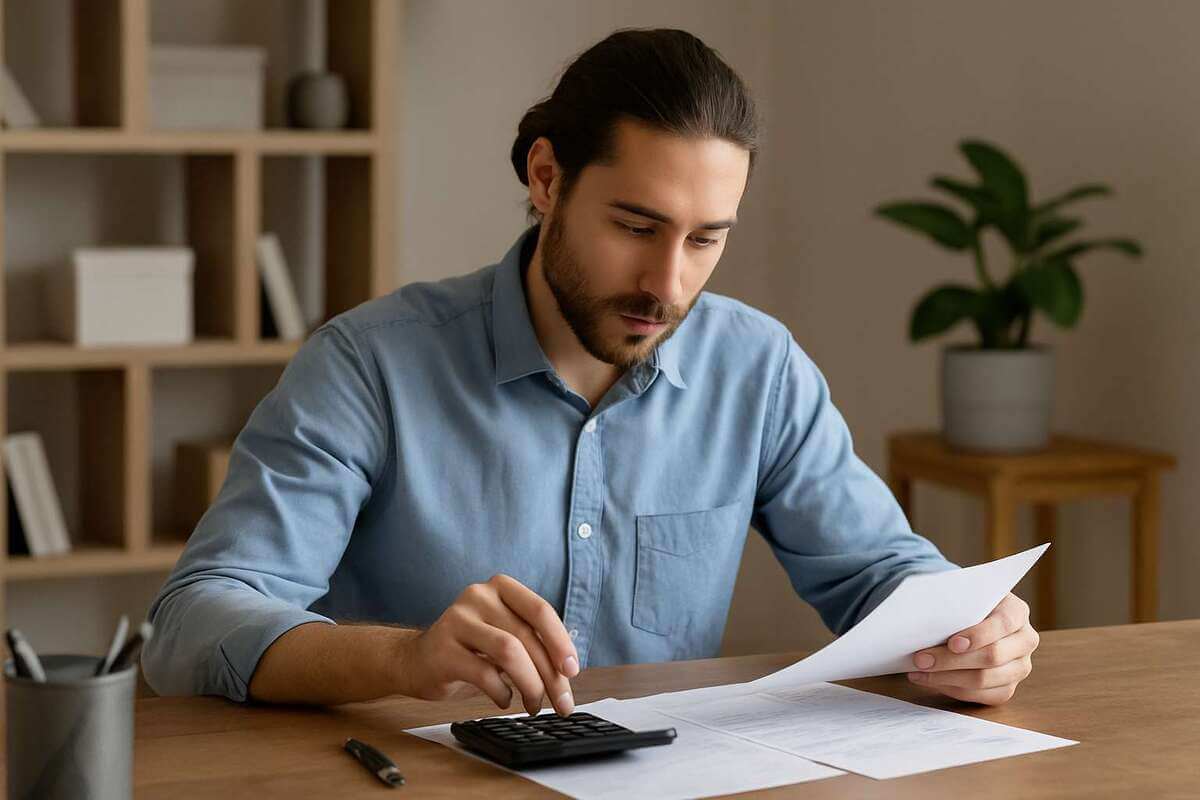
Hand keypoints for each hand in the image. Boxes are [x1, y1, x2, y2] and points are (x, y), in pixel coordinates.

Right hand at [396, 574, 579, 715]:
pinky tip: (504, 700)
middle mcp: (478, 596)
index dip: (561, 641)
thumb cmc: (470, 649)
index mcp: (500, 588)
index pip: (540, 610)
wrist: (416, 660)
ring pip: (508, 651)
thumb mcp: (504, 635)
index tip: (572, 670)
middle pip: (526, 636)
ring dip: (530, 685)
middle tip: (562, 703)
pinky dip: (502, 692)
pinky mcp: (442, 649)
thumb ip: (533, 644)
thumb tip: (568, 672)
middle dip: (550, 675)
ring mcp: (457, 620)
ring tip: (534, 705)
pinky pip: (484, 674)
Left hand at [907, 592, 1038, 704]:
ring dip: (947, 677)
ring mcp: (1019, 667)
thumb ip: (954, 601)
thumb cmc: (964, 604)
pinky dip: (952, 689)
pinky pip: (981, 695)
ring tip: (919, 671)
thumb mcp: (963, 595)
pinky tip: (930, 680)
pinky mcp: (1008, 687)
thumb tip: (927, 613)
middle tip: (921, 659)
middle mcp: (1024, 640)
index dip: (978, 635)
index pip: (1003, 624)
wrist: (969, 616)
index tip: (952, 643)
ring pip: (984, 680)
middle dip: (951, 660)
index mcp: (1017, 612)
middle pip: (992, 657)